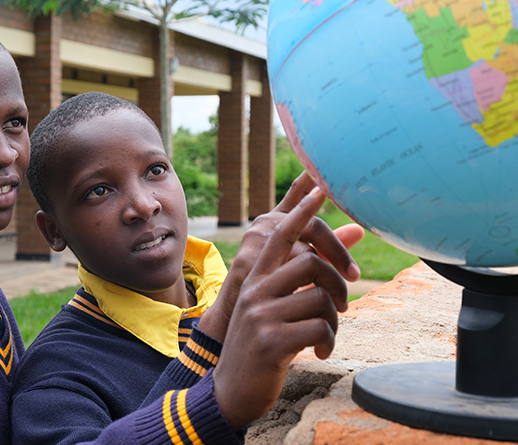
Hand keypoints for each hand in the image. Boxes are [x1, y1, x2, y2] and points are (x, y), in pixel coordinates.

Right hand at [212, 186, 348, 429]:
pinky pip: (319, 328)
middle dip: (338, 281)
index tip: (320, 185)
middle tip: (345, 303)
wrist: (230, 389)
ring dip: (334, 320)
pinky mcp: (271, 342)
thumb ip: (300, 281)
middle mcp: (255, 290)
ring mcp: (261, 315)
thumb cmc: (261, 344)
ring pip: (320, 298)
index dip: (301, 208)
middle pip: (310, 262)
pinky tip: (318, 352)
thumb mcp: (275, 308)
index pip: (280, 233)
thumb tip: (337, 249)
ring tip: (326, 334)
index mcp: (255, 278)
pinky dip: (328, 342)